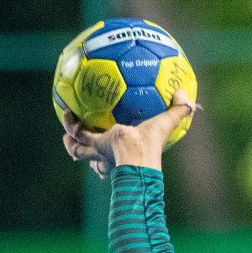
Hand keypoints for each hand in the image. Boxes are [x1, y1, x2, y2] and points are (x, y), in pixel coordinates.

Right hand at [61, 87, 195, 177]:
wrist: (137, 153)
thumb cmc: (153, 142)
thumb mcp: (167, 123)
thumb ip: (178, 109)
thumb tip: (184, 93)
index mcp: (128, 152)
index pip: (122, 155)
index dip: (119, 153)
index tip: (117, 141)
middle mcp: (113, 155)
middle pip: (97, 158)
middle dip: (91, 152)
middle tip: (87, 139)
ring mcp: (101, 152)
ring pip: (80, 149)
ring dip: (73, 142)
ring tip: (69, 129)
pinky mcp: (95, 144)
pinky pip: (78, 135)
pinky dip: (71, 125)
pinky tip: (67, 112)